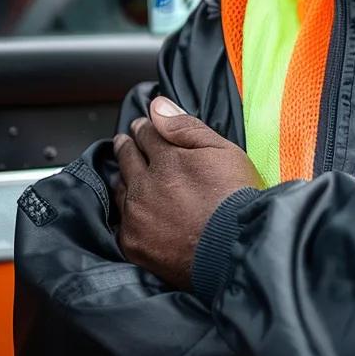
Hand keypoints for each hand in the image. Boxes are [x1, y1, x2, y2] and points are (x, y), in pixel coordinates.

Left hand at [113, 96, 262, 289]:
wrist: (235, 248)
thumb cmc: (235, 198)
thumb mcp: (222, 151)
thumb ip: (186, 126)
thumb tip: (158, 106)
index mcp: (167, 158)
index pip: (147, 134)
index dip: (144, 127)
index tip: (142, 124)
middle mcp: (145, 185)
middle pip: (128, 158)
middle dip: (127, 145)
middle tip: (125, 140)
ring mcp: (137, 216)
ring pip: (120, 188)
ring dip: (122, 176)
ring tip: (124, 171)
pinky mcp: (133, 244)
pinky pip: (119, 221)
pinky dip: (123, 210)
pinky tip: (129, 207)